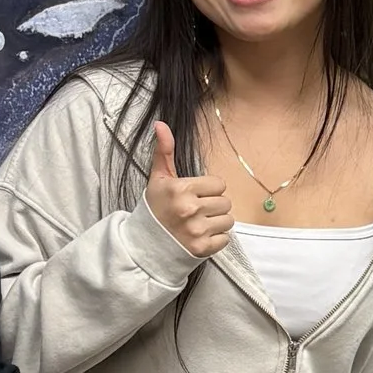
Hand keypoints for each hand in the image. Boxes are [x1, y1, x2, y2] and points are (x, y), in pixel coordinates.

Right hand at [146, 121, 231, 257]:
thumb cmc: (154, 210)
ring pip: (228, 220)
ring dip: (217, 223)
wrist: (144, 245)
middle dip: (213, 206)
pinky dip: (216, 239)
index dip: (209, 190)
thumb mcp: (158, 179)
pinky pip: (225, 239)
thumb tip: (161, 124)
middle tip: (196, 211)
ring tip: (199, 224)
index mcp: (181, 189)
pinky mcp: (202, 248)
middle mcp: (190, 209)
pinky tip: (200, 236)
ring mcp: (197, 230)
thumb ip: (164, 151)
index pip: (219, 185)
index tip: (195, 196)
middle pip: (225, 202)